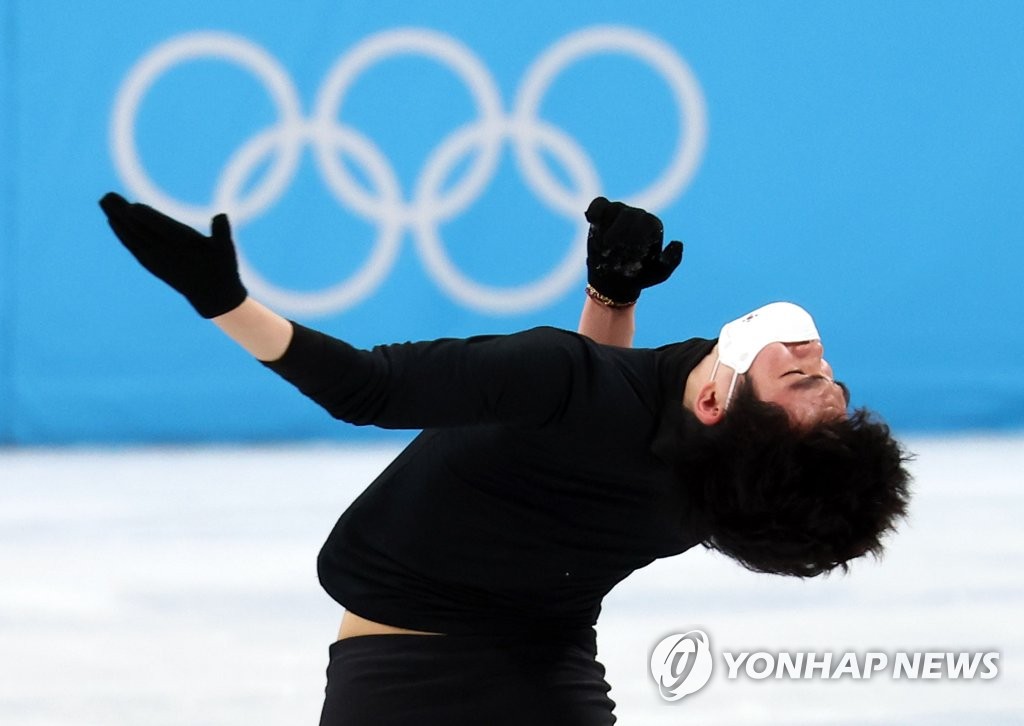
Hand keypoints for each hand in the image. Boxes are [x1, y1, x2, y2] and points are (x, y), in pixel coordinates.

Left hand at [99, 192, 247, 317]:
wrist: (213, 296)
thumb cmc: (222, 267)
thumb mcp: (227, 250)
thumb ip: (223, 232)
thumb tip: (222, 216)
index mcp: (184, 245)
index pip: (162, 230)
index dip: (147, 219)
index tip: (131, 207)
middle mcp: (166, 253)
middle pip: (140, 230)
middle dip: (122, 213)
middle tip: (106, 196)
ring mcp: (155, 259)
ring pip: (131, 236)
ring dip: (116, 219)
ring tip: (104, 201)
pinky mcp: (150, 263)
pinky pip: (131, 245)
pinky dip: (120, 233)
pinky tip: (112, 221)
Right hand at [584, 196, 682, 304]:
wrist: (614, 282)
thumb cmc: (638, 277)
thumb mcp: (659, 273)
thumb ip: (672, 260)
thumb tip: (678, 242)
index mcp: (653, 226)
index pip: (646, 223)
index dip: (635, 238)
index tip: (628, 257)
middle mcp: (638, 216)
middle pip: (629, 215)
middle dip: (619, 233)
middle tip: (611, 251)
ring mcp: (620, 213)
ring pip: (614, 209)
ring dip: (607, 229)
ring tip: (604, 247)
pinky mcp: (603, 216)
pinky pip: (600, 204)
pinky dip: (595, 210)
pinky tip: (591, 220)